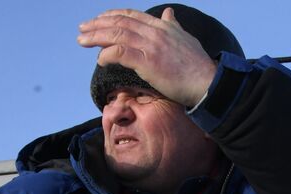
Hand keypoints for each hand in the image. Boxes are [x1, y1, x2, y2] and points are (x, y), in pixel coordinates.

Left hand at [78, 7, 217, 105]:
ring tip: (82, 41)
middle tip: (82, 29)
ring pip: (116, 35)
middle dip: (98, 24)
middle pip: (119, 22)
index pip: (131, 15)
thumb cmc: (197, 66)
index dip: (111, 16)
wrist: (207, 83)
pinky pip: (120, 53)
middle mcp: (154, 32)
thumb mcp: (185, 38)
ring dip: (96, 37)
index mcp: (162, 26)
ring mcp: (151, 46)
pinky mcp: (148, 62)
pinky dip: (107, 55)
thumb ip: (173, 25)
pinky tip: (100, 60)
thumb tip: (168, 13)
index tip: (98, 20)